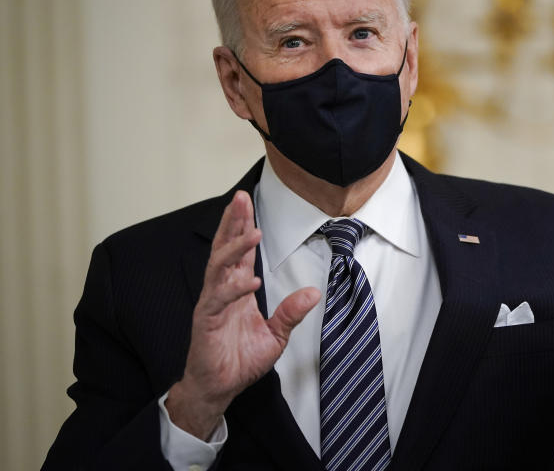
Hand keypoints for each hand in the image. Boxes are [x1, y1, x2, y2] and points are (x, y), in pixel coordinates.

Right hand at [166, 190, 322, 438]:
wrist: (219, 388)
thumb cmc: (240, 360)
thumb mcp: (275, 335)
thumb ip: (291, 313)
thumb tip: (314, 293)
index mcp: (236, 289)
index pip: (239, 251)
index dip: (242, 226)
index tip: (247, 202)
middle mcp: (221, 290)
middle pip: (224, 248)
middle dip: (232, 222)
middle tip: (240, 198)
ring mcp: (212, 303)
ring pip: (218, 266)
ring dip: (234, 247)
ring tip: (251, 231)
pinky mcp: (206, 320)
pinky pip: (218, 298)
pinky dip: (234, 287)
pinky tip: (249, 280)